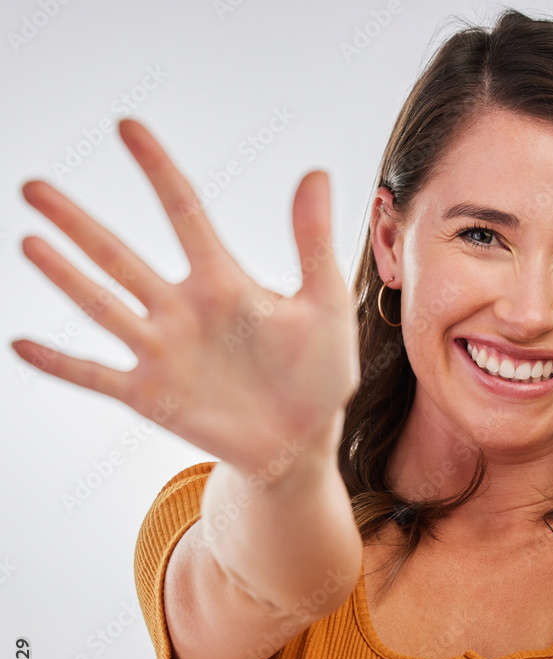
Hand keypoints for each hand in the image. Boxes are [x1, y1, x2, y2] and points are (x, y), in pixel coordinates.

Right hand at [12, 118, 358, 475]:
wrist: (304, 440)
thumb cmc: (319, 373)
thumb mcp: (325, 304)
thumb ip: (313, 243)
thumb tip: (315, 171)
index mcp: (224, 282)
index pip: (184, 213)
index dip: (158, 170)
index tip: (127, 126)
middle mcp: (182, 309)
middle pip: (121, 256)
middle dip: (78, 223)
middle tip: (33, 187)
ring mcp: (163, 352)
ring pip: (103, 307)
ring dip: (65, 276)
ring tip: (29, 241)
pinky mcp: (151, 396)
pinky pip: (97, 376)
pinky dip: (61, 364)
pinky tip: (20, 343)